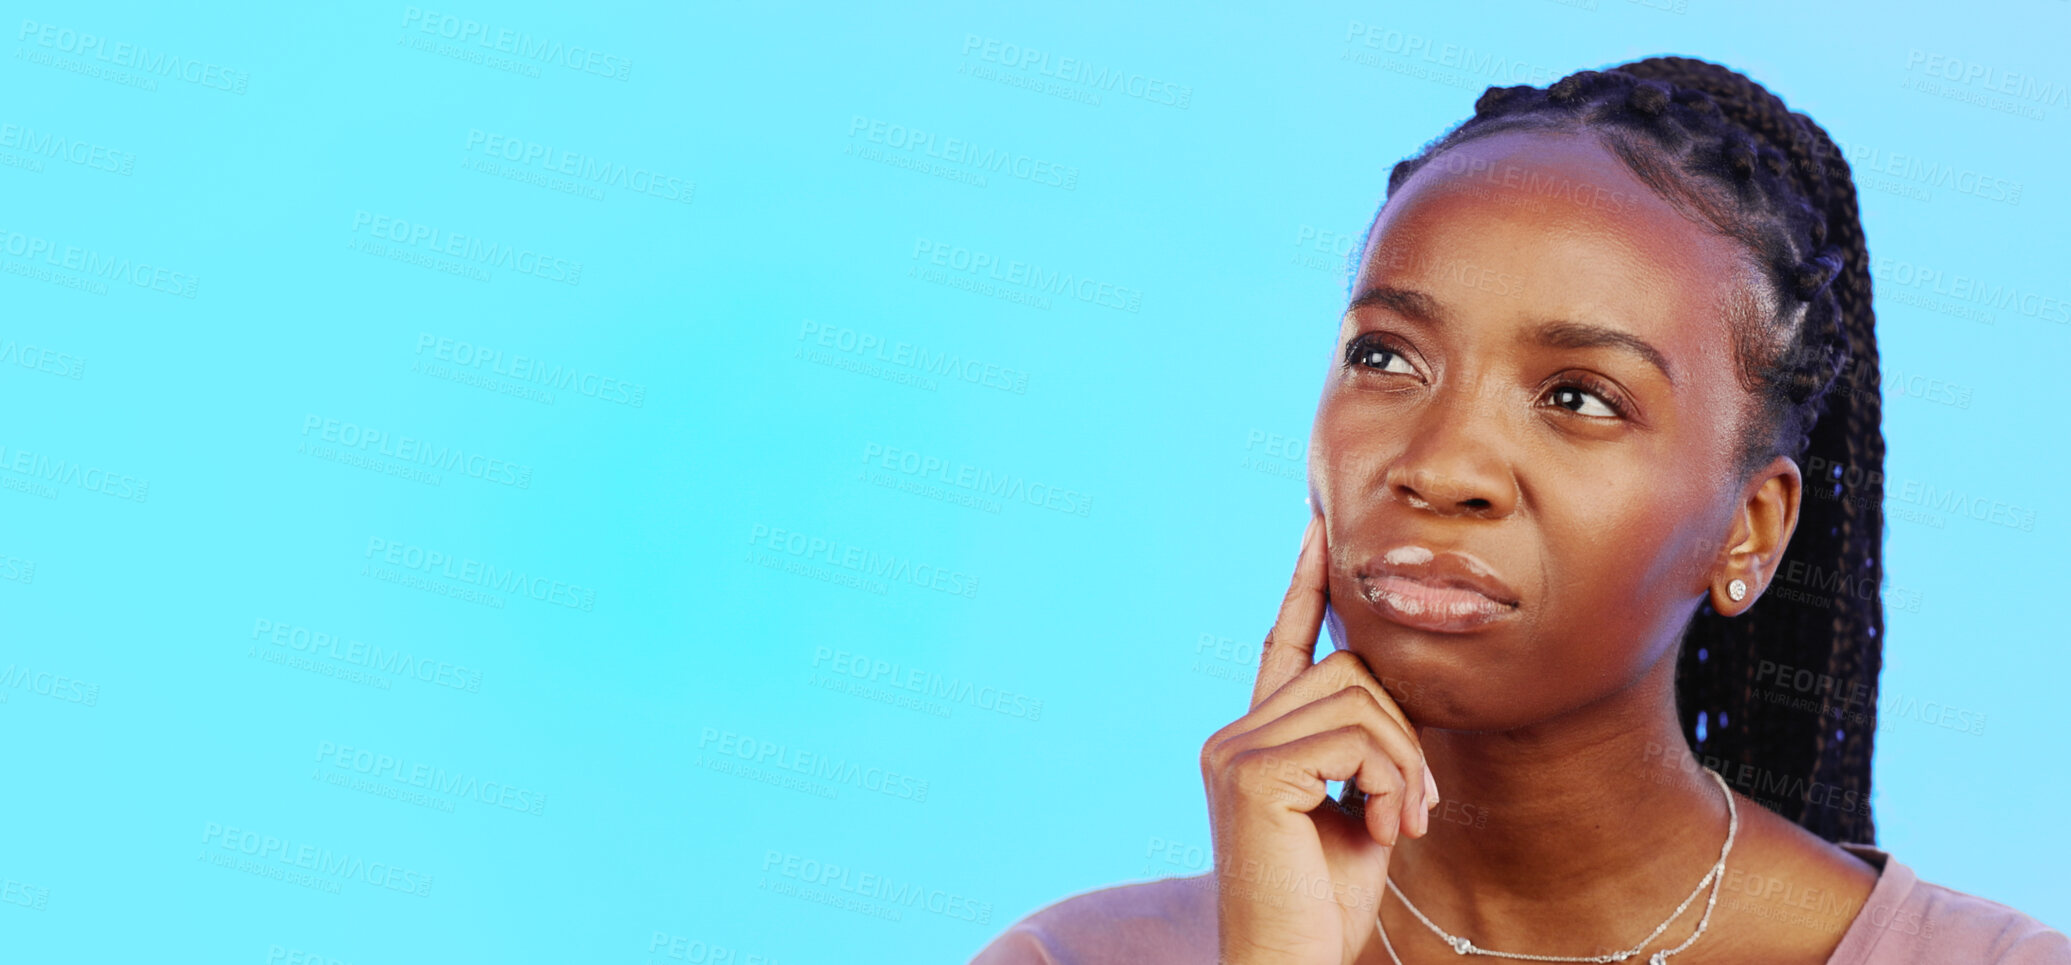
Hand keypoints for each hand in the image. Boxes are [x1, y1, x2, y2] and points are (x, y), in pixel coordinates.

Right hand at [1201, 515, 1438, 964]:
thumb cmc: (1323, 908)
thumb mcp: (1357, 811)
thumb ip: (1364, 750)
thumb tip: (1400, 692)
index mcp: (1251, 741)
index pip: (1282, 645)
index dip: (1305, 587)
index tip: (1318, 530)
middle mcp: (1232, 736)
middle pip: (1346, 672)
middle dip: (1403, 732)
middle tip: (1417, 806)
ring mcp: (1235, 751)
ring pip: (1359, 700)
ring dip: (1404, 762)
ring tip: (1402, 822)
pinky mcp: (1253, 775)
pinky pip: (1356, 740)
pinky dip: (1390, 782)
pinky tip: (1384, 829)